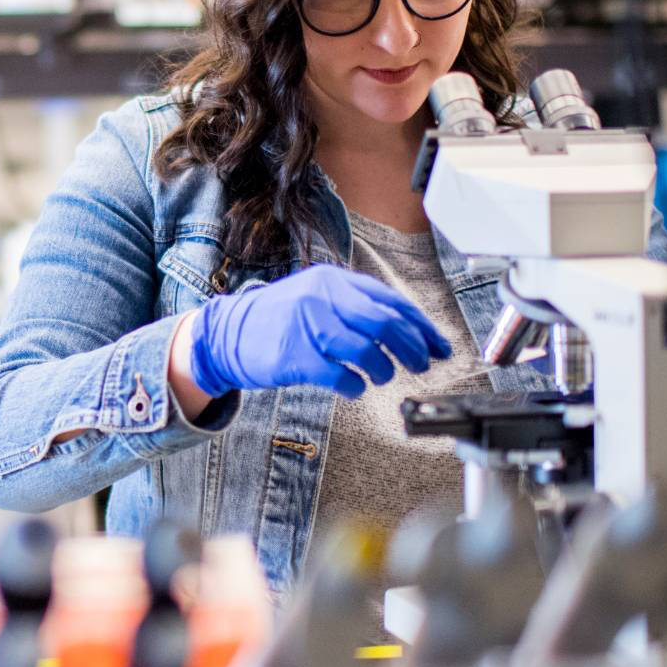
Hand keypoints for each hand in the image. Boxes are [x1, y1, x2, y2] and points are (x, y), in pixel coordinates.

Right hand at [186, 264, 452, 399]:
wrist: (227, 333)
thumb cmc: (279, 320)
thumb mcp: (317, 297)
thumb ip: (356, 307)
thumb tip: (409, 332)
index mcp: (333, 280)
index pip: (390, 301)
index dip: (421, 326)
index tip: (439, 346)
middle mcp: (321, 297)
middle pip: (385, 323)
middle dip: (412, 348)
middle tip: (422, 365)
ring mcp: (306, 326)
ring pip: (366, 350)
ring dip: (384, 368)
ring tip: (382, 375)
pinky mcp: (295, 357)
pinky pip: (340, 375)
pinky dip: (356, 384)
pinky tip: (355, 385)